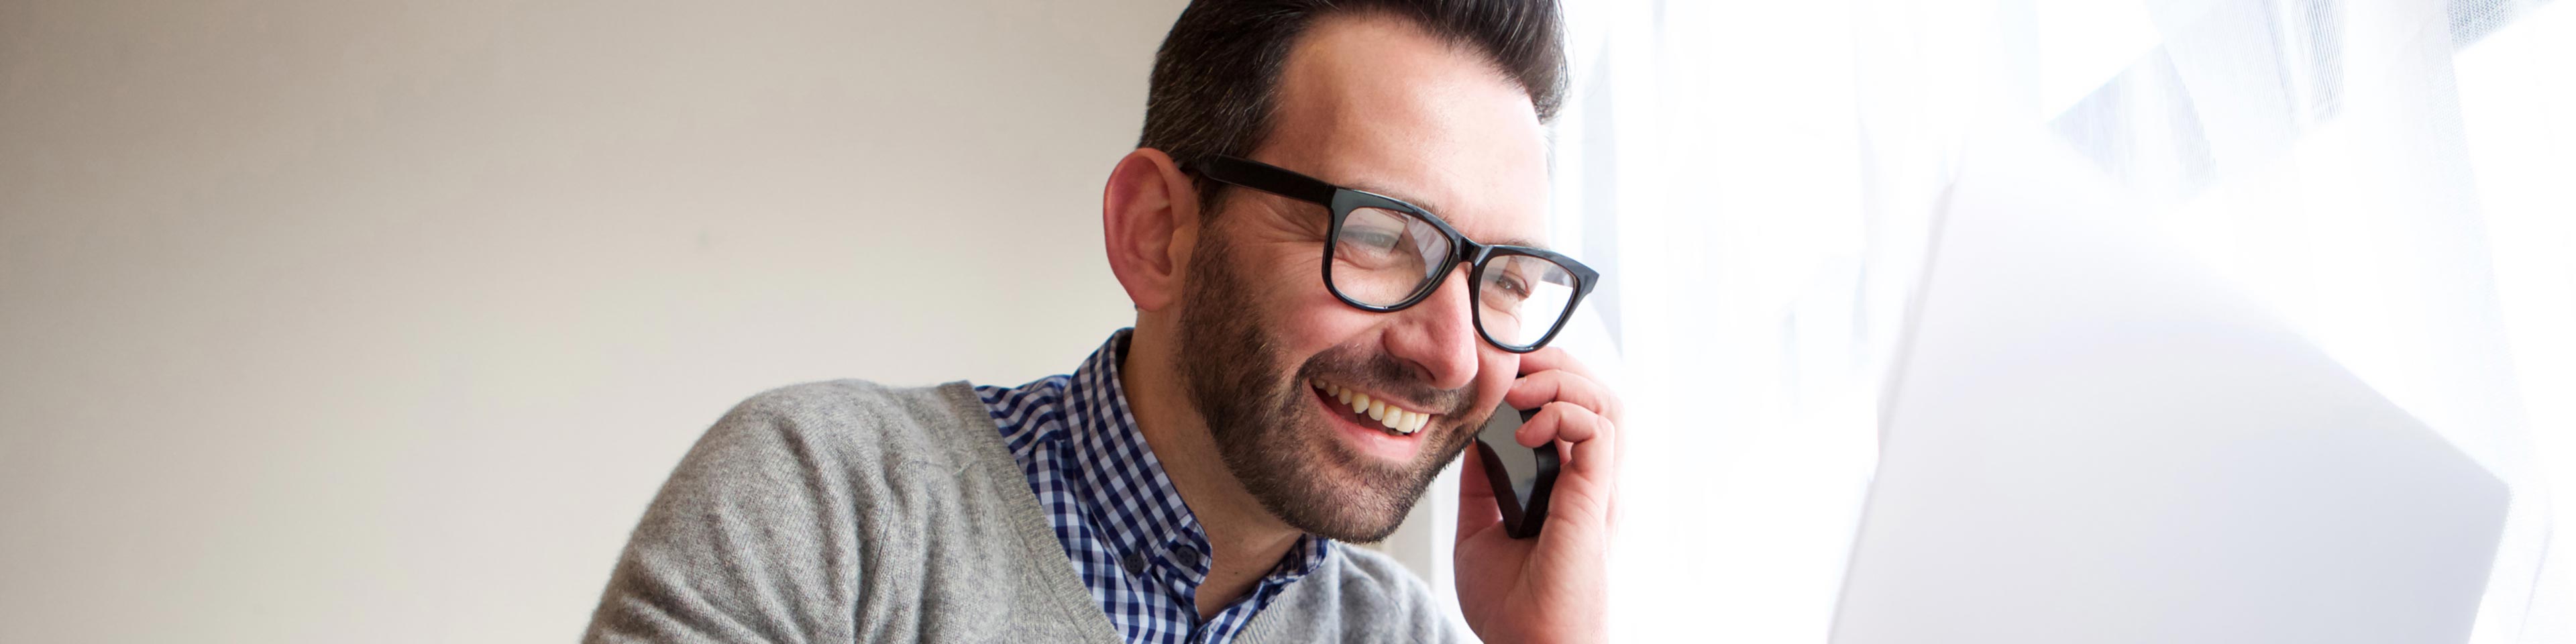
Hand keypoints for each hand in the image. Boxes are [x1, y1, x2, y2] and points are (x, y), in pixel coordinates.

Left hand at [1453, 347, 1624, 643]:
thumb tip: (1471, 440)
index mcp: (1570, 488)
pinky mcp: (1595, 499)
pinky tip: (1526, 430)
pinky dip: (1563, 415)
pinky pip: (1598, 433)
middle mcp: (1592, 483)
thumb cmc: (1513, 608)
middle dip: (1557, 364)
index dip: (1547, 379)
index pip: (1576, 411)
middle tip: (1514, 360)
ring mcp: (1597, 489)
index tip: (1504, 371)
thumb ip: (1482, 485)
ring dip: (1562, 382)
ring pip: (1607, 403)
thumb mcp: (1481, 530)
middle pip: (1599, 394)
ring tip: (1520, 389)